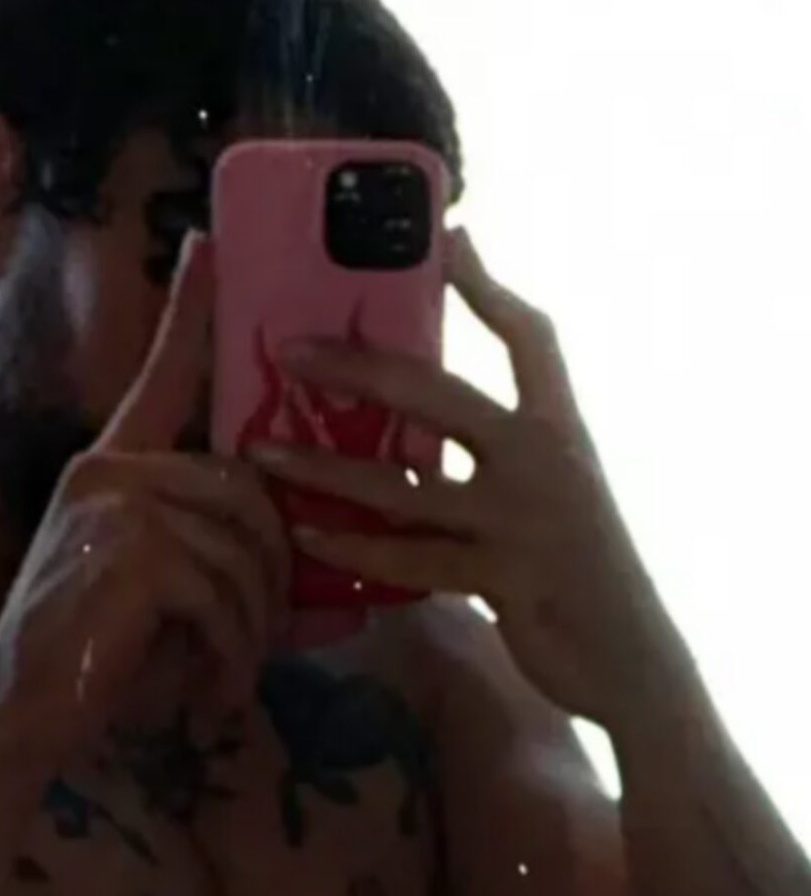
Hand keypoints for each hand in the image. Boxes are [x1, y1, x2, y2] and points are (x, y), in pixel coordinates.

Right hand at [0, 236, 291, 758]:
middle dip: (273, 573)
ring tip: (230, 675)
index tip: (210, 243)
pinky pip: (223, 590)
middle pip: (246, 489)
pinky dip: (231, 653)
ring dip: (253, 627)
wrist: (23, 722)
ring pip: (243, 548)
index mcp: (110, 468)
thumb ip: (204, 542)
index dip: (190, 308)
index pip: (161, 374)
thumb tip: (293, 536)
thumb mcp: (157, 589)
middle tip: (262, 640)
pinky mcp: (128, 552)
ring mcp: (113, 506)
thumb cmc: (95, 666)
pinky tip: (210, 693)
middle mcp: (107, 471)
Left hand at [248, 229, 672, 724]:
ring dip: (325, 469)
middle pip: (438, 394)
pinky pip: (411, 559)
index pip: (529, 338)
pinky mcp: (501, 579)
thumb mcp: (562, 494)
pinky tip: (306, 538)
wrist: (631, 658)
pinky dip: (354, 549)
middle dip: (357, 366)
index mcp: (563, 430)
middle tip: (289, 348)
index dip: (485, 286)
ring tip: (263, 453)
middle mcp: (544, 462)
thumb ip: (510, 452)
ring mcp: (521, 520)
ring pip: (403, 485)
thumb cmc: (584, 573)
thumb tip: (430, 422)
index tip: (448, 238)